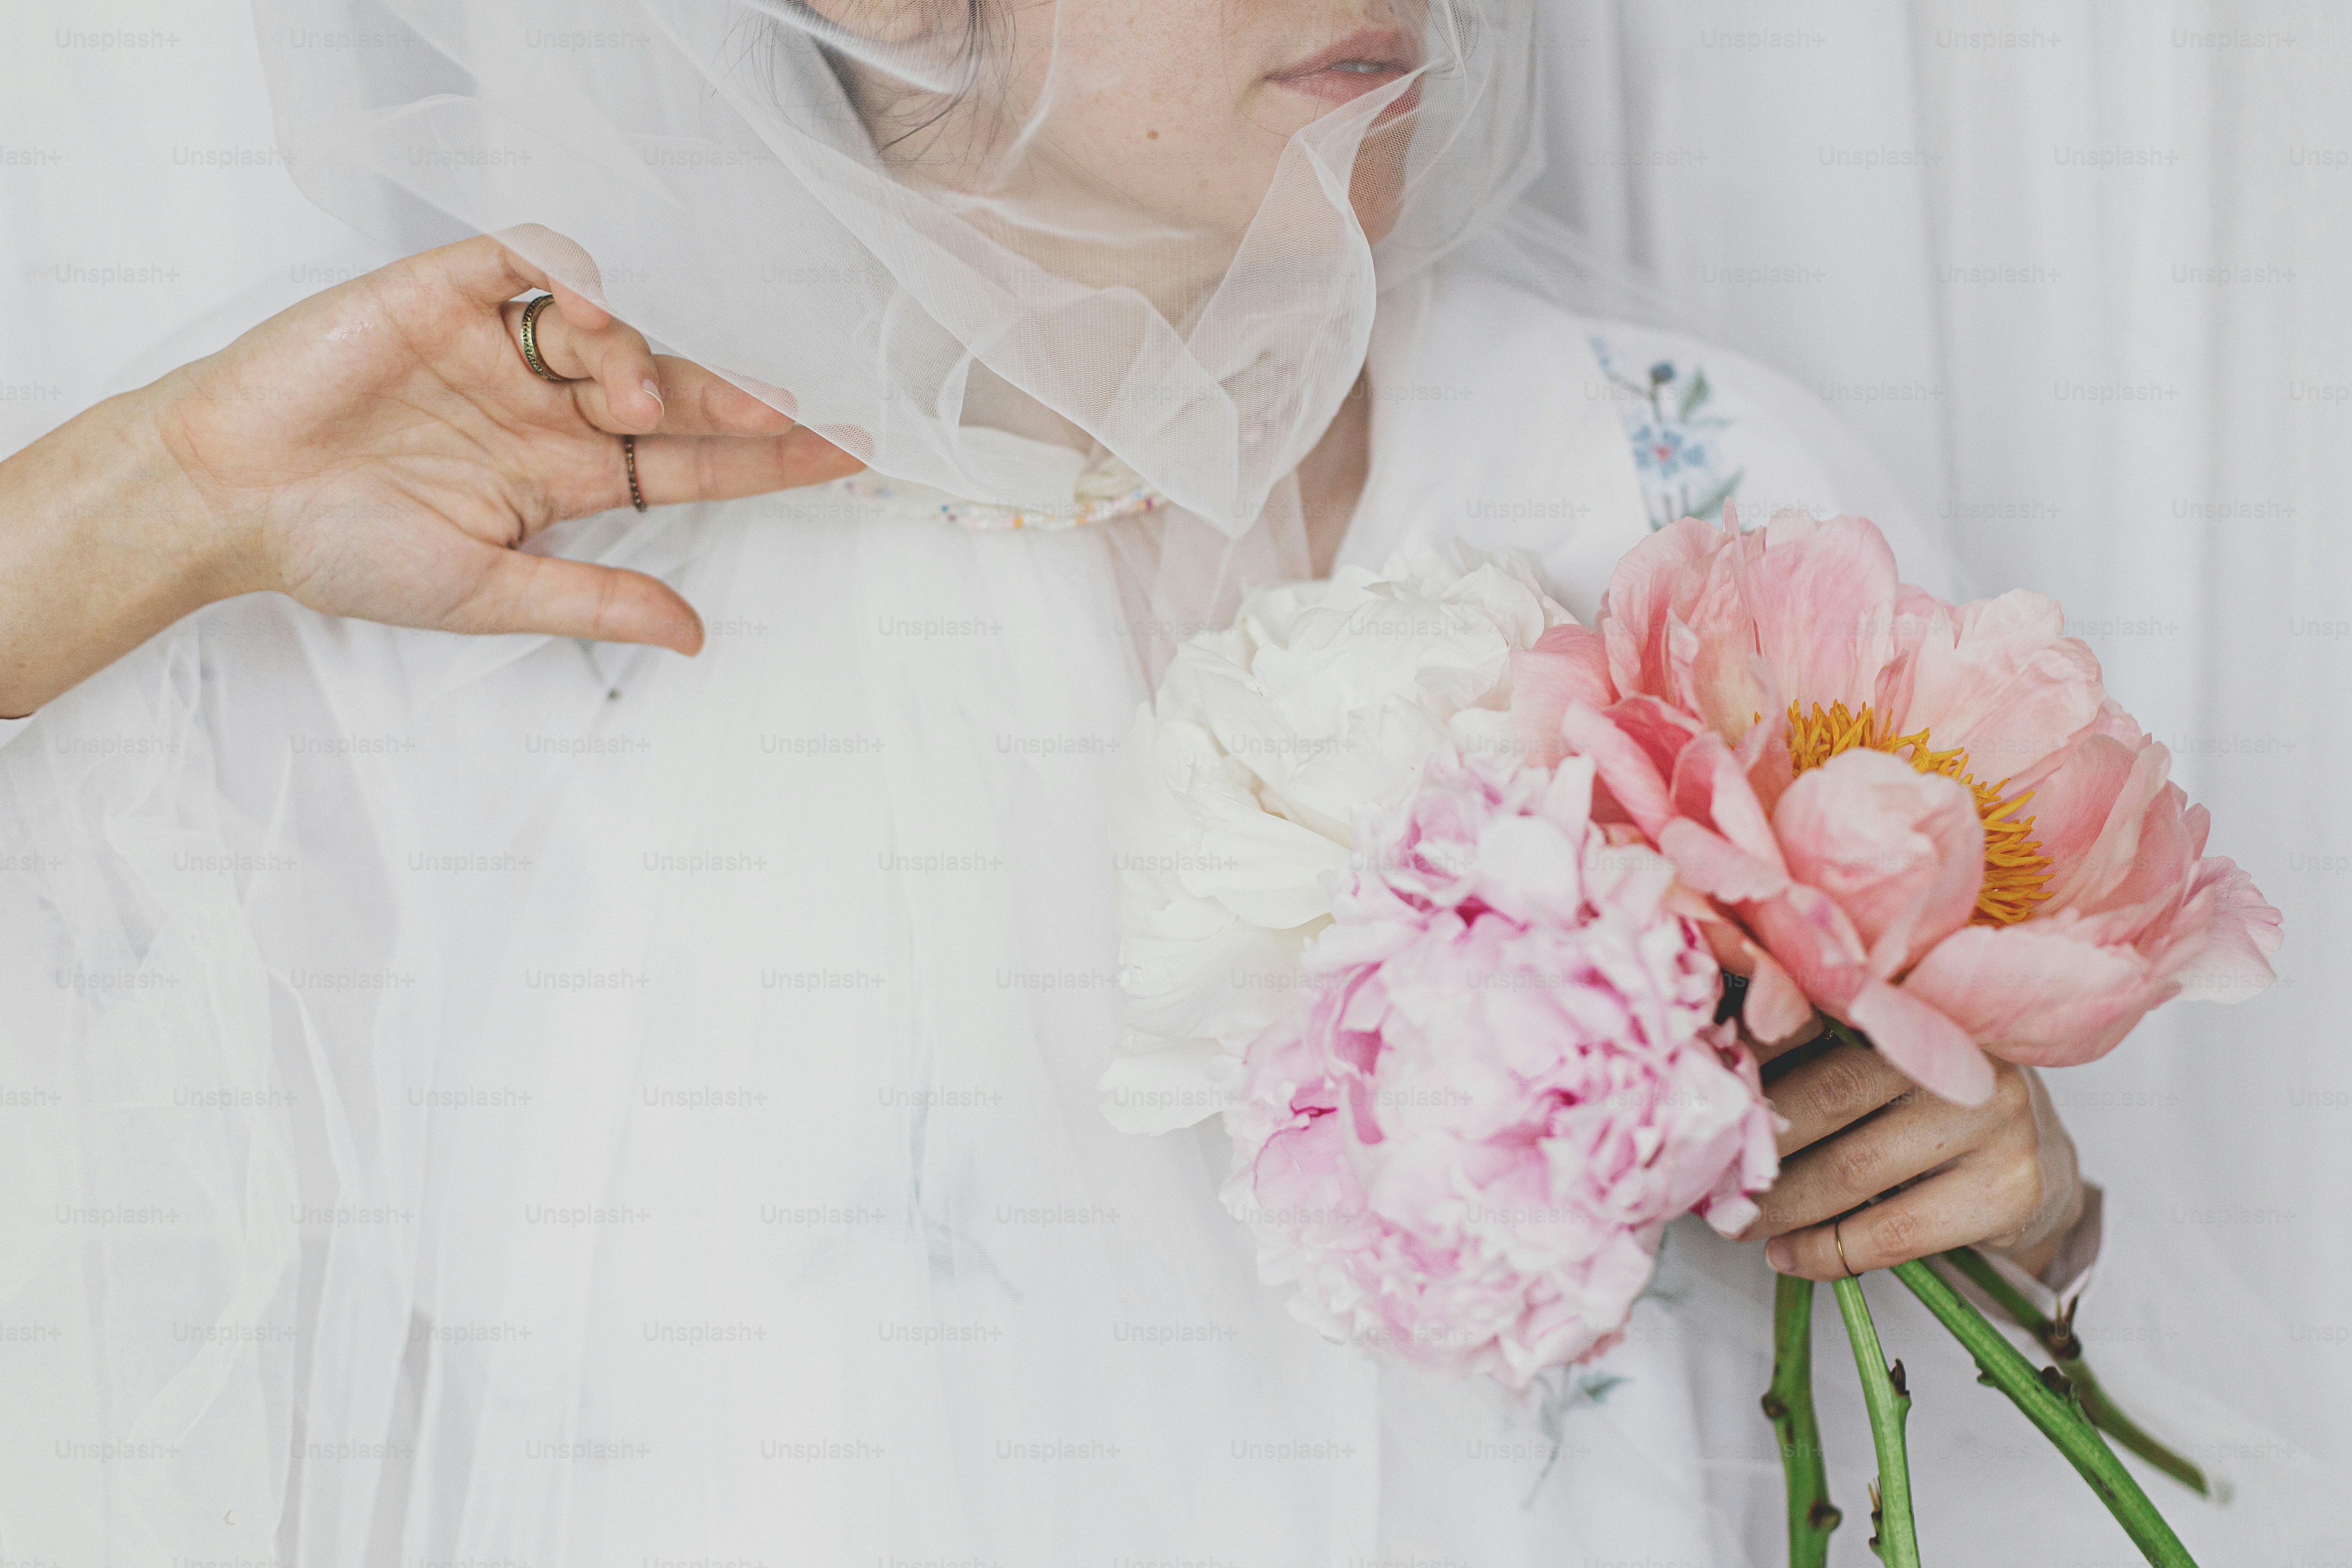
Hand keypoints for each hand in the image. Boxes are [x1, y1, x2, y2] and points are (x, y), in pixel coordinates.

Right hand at [154, 229, 862, 650]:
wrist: (229, 499)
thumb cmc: (344, 549)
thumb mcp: (489, 592)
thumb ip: (596, 602)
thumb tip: (694, 636)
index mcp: (563, 478)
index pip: (690, 463)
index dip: (767, 459)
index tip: (844, 455)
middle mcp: (545, 409)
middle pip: (674, 394)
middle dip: (739, 402)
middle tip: (797, 415)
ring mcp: (498, 349)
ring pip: (612, 330)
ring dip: (642, 360)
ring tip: (633, 400)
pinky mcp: (444, 294)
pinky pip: (530, 265)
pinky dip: (572, 284)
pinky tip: (586, 320)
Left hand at [1738, 1033, 2084, 1282]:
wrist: (2034, 1164)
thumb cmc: (1924, 1107)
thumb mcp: (1874, 1064)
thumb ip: (1807, 1058)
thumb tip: (1705, 1079)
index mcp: (1912, 1002)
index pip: (1814, 1015)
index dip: (1746, 1055)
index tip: (1696, 1091)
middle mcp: (1958, 1051)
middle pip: (1828, 1095)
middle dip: (1755, 1145)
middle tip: (1704, 1177)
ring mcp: (1992, 1116)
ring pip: (1853, 1171)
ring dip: (1780, 1207)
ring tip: (1735, 1223)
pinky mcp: (2009, 1187)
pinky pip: (1893, 1230)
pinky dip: (1827, 1251)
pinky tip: (1788, 1256)